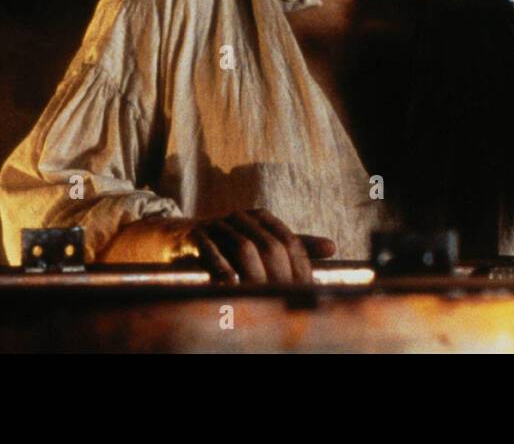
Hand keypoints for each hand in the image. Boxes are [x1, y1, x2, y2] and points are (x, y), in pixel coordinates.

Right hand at [102, 208, 334, 284]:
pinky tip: (228, 282)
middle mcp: (242, 217)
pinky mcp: (196, 235)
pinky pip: (210, 249)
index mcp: (262, 218)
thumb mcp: (260, 243)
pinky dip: (220, 266)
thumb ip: (295, 246)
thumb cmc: (227, 243)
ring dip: (252, 271)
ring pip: (242, 247)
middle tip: (285, 296)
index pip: (288, 240)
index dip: (299, 264)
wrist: (179, 238)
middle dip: (278, 272)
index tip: (306, 288)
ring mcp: (219, 224)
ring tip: (260, 293)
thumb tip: (333, 247)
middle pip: (268, 244)